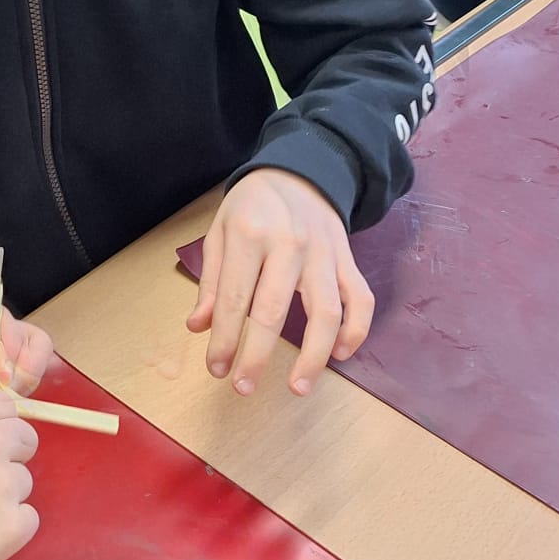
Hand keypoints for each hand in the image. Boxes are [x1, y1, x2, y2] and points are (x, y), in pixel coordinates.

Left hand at [0, 296, 54, 416]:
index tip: (0, 375)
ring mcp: (1, 360)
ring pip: (32, 371)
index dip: (10, 350)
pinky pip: (20, 394)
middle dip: (25, 371)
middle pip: (34, 346)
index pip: (9, 324)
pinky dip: (13, 405)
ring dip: (20, 390)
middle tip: (6, 392)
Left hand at [186, 169, 373, 396]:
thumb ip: (211, 281)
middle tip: (243, 388)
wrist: (301, 171)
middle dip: (257, 357)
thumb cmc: (253, 206)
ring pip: (326, 313)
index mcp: (249, 236)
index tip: (216, 369)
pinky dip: (355, 331)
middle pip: (274, 312)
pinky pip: (360, 300)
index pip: (234, 299)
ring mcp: (324, 254)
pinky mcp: (348, 260)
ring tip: (297, 387)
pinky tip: (340, 355)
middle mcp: (289, 245)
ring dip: (313, 356)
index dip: (224, 340)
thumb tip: (198, 327)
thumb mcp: (221, 232)